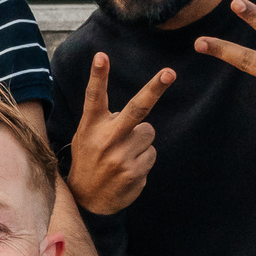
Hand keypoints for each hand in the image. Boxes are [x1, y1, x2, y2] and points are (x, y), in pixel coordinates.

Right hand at [67, 53, 172, 213]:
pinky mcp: (135, 172)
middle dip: (154, 88)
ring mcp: (121, 157)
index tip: (101, 56)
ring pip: (149, 133)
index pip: (95, 97)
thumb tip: (134, 110)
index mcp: (91, 126)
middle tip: (170, 72)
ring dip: (140, 142)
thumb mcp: (86, 137)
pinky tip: (127, 169)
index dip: (98, 76)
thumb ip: (105, 121)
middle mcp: (107, 139)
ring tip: (122, 156)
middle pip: (137, 109)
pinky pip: (151, 154)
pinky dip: (143, 159)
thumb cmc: (89, 160)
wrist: (86, 200)